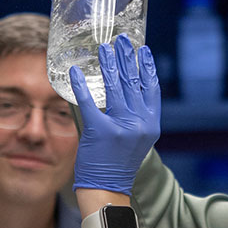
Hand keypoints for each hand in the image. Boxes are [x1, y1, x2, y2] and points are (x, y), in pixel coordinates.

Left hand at [69, 34, 159, 194]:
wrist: (108, 188)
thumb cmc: (119, 163)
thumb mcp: (136, 139)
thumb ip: (135, 117)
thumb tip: (125, 90)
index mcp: (152, 125)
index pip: (152, 89)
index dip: (147, 67)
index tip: (142, 50)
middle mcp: (140, 123)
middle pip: (133, 82)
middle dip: (126, 58)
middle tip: (121, 39)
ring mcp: (122, 127)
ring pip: (114, 87)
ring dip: (108, 64)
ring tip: (103, 48)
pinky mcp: (100, 131)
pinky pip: (89, 102)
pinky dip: (81, 85)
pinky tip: (76, 71)